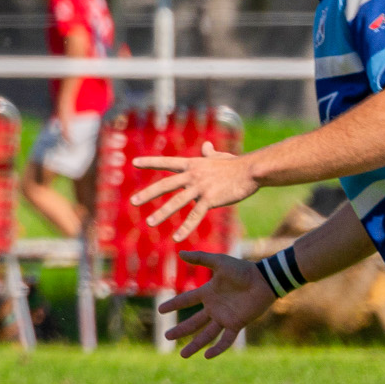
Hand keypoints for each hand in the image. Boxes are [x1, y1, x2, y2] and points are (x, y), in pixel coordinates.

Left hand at [129, 142, 256, 241]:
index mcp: (192, 165)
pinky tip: (176, 238)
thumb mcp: (219, 157)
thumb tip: (206, 145)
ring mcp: (200, 187)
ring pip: (177, 202)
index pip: (167, 162)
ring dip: (162, 213)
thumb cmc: (236, 164)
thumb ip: (209, 153)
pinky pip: (195, 216)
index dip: (150, 162)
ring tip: (149, 223)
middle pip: (165, 185)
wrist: (251, 170)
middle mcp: (192, 175)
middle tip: (133, 201)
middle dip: (148, 194)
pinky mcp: (210, 199)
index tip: (134, 162)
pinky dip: (185, 227)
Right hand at [158, 251, 274, 357]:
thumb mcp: (220, 262)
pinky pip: (226, 339)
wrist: (264, 280)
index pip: (187, 300)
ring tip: (183, 355)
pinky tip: (207, 356)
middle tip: (167, 337)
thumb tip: (180, 253)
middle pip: (193, 322)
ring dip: (195, 345)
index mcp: (208, 293)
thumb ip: (200, 258)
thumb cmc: (243, 269)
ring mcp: (225, 317)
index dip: (174, 304)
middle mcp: (214, 308)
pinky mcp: (237, 324)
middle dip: (180, 330)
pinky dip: (217, 348)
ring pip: (206, 334)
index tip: (160, 310)